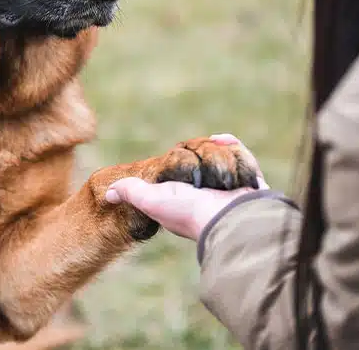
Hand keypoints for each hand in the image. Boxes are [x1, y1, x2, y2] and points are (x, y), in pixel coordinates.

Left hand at [105, 134, 267, 240]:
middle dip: (200, 154)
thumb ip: (133, 193)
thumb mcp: (152, 201)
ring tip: (211, 142)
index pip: (181, 172)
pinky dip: (233, 145)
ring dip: (215, 150)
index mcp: (186, 199)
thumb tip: (109, 194)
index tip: (178, 150)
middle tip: (196, 150)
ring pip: (222, 158)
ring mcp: (230, 188)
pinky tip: (221, 139)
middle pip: (204, 162)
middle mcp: (208, 194)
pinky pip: (241, 155)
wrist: (227, 220)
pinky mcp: (249, 181)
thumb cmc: (188, 212)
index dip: (179, 160)